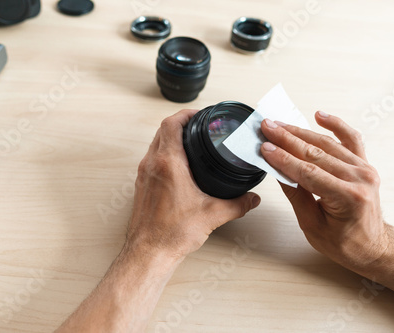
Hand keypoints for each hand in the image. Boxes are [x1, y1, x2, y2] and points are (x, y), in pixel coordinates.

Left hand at [126, 109, 260, 259]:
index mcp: (168, 164)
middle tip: (196, 124)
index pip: (171, 124)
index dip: (186, 113)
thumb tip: (252, 198)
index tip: (199, 113)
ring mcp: (143, 175)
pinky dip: (163, 153)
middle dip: (179, 123)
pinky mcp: (141, 186)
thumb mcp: (213, 215)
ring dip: (170, 137)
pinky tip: (177, 165)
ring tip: (188, 140)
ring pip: (155, 143)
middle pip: (162, 130)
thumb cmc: (171, 234)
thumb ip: (237, 204)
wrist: (148, 252)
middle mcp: (151, 165)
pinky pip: (151, 159)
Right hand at [260, 111, 388, 270]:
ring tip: (280, 124)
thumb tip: (277, 170)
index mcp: (348, 197)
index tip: (265, 147)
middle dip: (287, 139)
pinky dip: (336, 125)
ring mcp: (364, 169)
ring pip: (327, 144)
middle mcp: (359, 179)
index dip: (283, 158)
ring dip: (301, 132)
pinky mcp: (363, 164)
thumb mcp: (312, 225)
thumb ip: (296, 194)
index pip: (307, 172)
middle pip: (316, 153)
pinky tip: (319, 116)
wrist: (372, 247)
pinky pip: (351, 139)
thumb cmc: (345, 243)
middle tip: (267, 128)